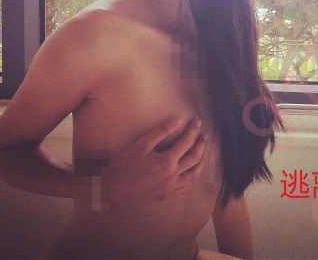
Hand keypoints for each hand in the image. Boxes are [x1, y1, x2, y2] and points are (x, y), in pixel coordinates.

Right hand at [80, 117, 207, 206]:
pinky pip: (186, 188)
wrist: (113, 187)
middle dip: (201, 144)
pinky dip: (192, 178)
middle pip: (194, 158)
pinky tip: (192, 172)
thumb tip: (179, 121)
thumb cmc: (125, 163)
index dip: (193, 130)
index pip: (186, 142)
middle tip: (204, 135)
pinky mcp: (166, 195)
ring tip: (203, 152)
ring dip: (201, 162)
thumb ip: (162, 131)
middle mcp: (172, 176)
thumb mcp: (142, 144)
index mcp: (167, 161)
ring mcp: (170, 187)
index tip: (197, 122)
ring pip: (194, 175)